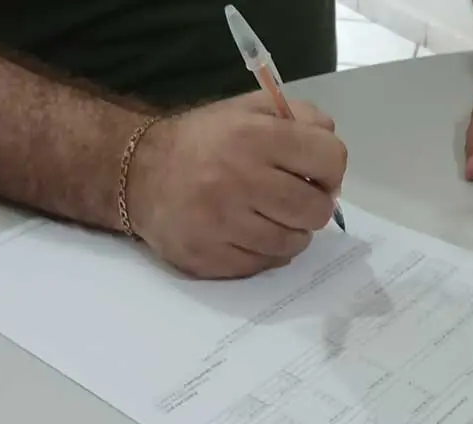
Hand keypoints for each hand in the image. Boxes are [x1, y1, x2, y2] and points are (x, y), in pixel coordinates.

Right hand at [127, 91, 346, 278]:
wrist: (139, 174)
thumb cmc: (204, 140)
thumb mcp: (249, 110)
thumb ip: (300, 118)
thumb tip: (333, 154)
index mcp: (253, 137)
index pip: (328, 159)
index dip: (330, 169)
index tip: (316, 174)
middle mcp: (238, 180)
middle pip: (315, 210)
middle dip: (313, 205)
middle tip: (294, 199)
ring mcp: (222, 224)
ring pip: (292, 243)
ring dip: (290, 231)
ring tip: (269, 216)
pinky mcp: (209, 257)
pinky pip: (263, 265)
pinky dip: (265, 252)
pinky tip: (247, 234)